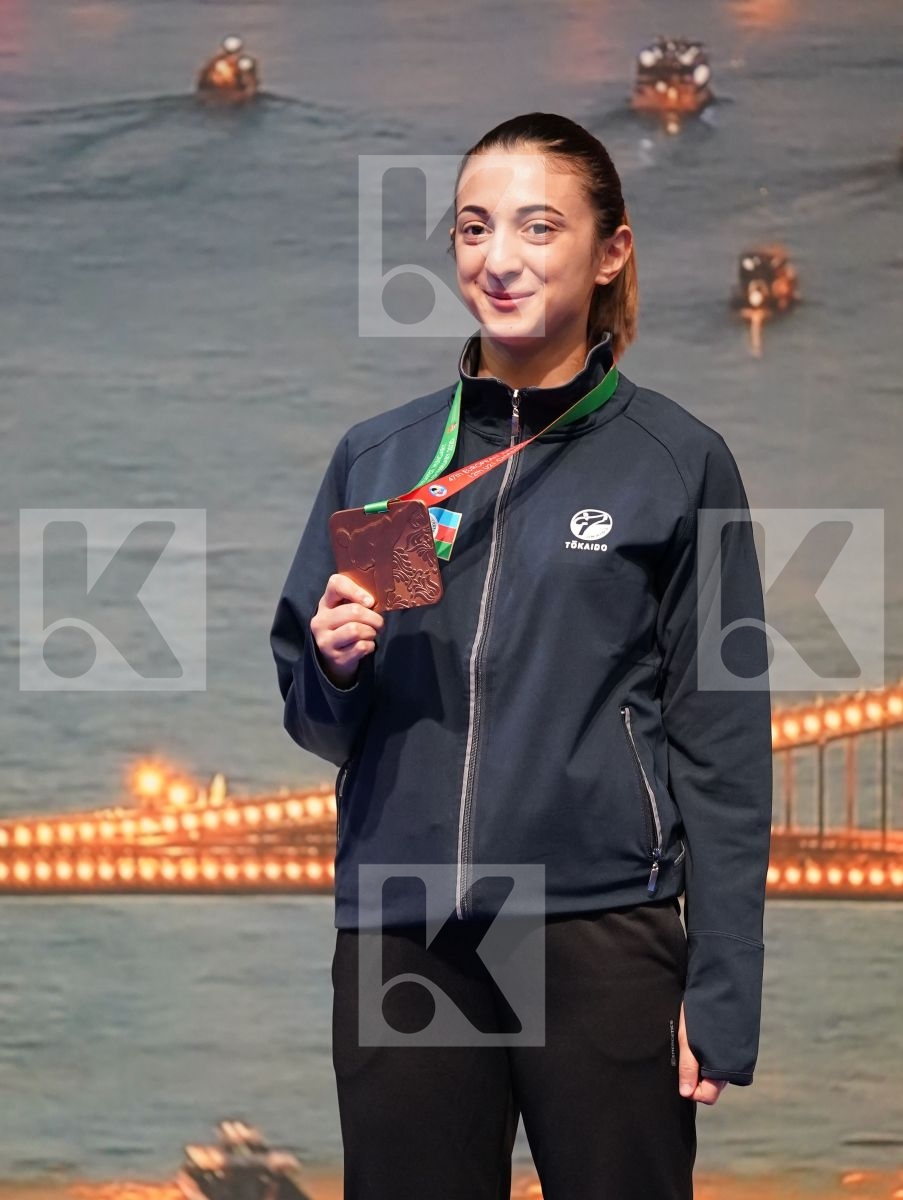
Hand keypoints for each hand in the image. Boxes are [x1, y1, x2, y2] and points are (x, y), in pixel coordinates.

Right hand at [311, 573, 384, 687]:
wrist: (335, 657)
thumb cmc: (346, 627)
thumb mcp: (347, 610)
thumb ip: (358, 600)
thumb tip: (374, 601)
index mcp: (325, 603)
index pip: (336, 584)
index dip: (356, 590)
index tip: (370, 601)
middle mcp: (321, 621)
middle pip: (353, 611)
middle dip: (373, 618)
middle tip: (378, 623)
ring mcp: (325, 640)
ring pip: (356, 630)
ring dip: (371, 632)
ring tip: (370, 634)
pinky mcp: (335, 657)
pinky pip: (360, 647)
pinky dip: (370, 646)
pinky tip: (366, 646)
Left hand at [677, 1001, 728, 1104]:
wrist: (720, 985)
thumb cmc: (700, 1010)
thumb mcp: (688, 1038)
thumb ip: (688, 1067)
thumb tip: (686, 1093)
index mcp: (722, 1067)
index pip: (707, 1096)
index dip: (692, 1090)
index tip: (682, 1074)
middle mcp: (733, 1066)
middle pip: (713, 1087)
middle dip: (698, 1079)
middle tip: (688, 1055)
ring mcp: (737, 1056)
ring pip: (718, 1075)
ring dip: (705, 1067)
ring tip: (696, 1045)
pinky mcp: (738, 1047)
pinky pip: (724, 1062)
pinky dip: (713, 1058)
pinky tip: (705, 1041)